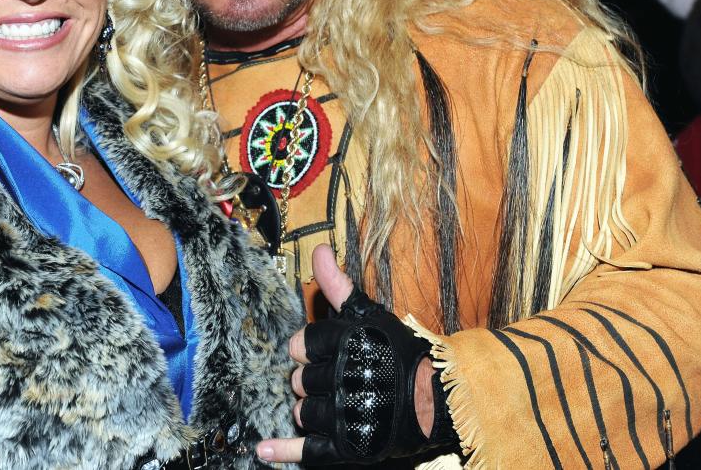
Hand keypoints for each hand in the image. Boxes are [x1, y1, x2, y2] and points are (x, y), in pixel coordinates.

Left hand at [257, 244, 452, 464]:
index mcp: (345, 344)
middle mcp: (344, 378)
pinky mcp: (350, 445)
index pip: (299, 347)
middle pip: (300, 381)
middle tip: (340, 377)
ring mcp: (346, 414)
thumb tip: (318, 252)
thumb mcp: (369, 313)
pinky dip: (283, 451)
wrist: (438, 396)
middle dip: (314, 379)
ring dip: (312, 408)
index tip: (325, 352)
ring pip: (303, 412)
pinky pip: (307, 450)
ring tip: (338, 401)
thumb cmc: (401, 352)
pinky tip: (262, 450)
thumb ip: (337, 284)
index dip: (308, 350)